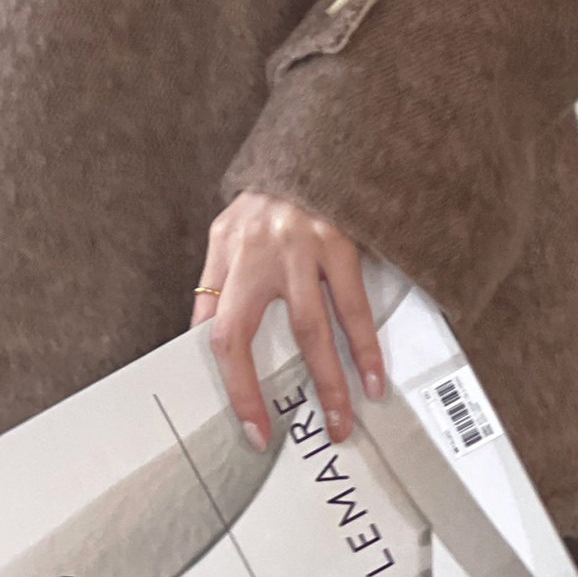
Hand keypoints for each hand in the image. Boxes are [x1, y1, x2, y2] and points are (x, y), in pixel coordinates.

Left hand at [195, 191, 387, 451]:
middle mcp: (259, 254)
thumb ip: (214, 285)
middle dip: (273, 393)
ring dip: (331, 379)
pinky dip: (365, 344)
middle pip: (260, 337)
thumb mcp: (226, 233)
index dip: (235, 386)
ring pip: (314, 328)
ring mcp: (302, 248)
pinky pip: (354, 304)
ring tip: (343, 417)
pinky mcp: (340, 242)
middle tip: (302, 433)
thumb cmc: (268, 195)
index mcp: (228, 255)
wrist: (314, 143)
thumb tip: (202, 341)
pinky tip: (375, 374)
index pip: (220, 335)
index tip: (253, 427)